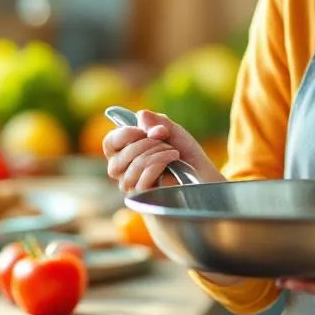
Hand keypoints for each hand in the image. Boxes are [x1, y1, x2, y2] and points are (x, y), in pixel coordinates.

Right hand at [102, 110, 222, 192]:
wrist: (204, 176)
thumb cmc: (185, 154)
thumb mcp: (173, 132)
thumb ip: (157, 122)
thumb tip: (142, 115)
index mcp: (125, 152)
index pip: (110, 144)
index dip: (122, 135)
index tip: (142, 130)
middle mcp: (124, 172)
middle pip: (118, 158)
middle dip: (143, 144)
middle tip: (164, 139)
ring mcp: (133, 187)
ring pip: (132, 168)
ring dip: (155, 153)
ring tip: (173, 151)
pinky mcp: (146, 198)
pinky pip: (142, 182)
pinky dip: (158, 164)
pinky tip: (173, 160)